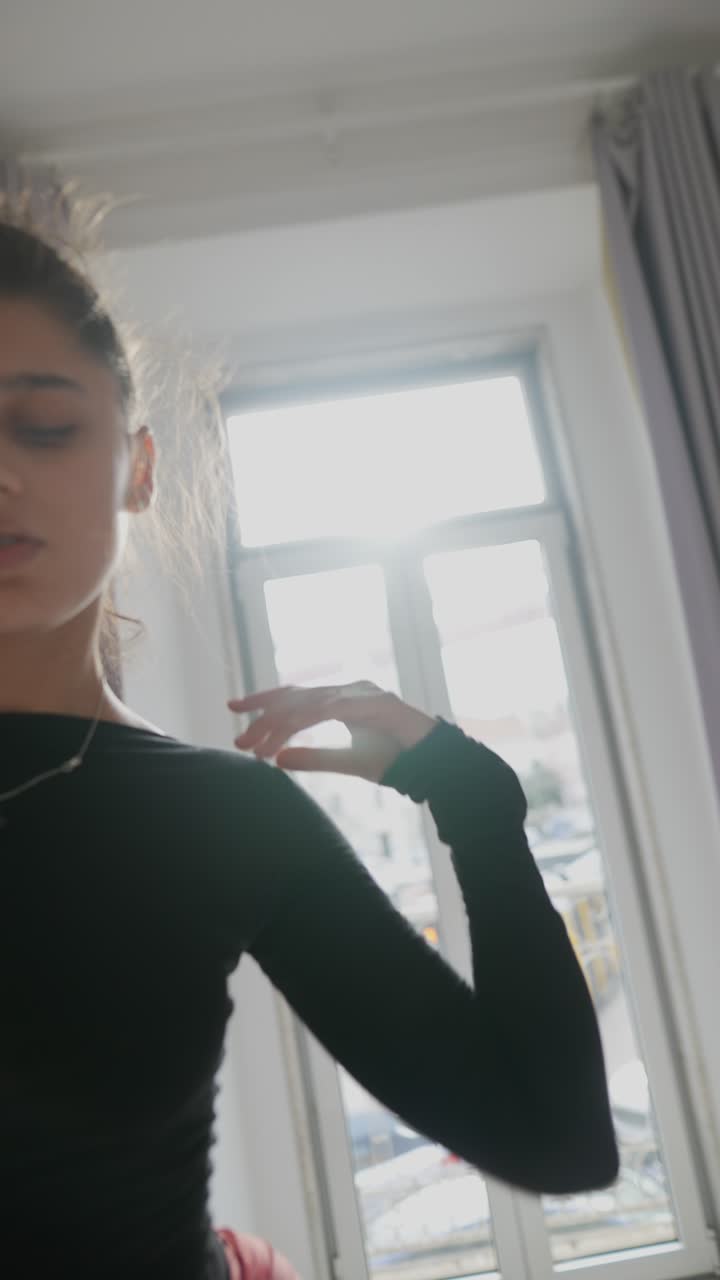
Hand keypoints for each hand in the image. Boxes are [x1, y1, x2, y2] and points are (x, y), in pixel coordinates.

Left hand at [228, 680, 436, 781]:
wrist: (436, 764)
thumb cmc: (396, 760)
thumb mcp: (348, 763)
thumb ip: (313, 759)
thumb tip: (276, 760)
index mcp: (342, 699)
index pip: (295, 695)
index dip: (263, 699)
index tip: (233, 708)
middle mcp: (349, 690)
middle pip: (296, 696)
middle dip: (264, 717)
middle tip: (239, 740)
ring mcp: (364, 694)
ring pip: (311, 702)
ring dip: (280, 725)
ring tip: (258, 747)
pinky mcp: (378, 705)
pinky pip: (336, 708)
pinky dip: (310, 719)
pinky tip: (289, 733)